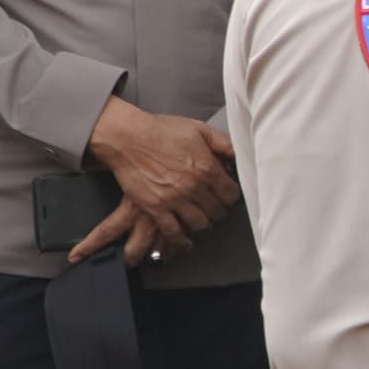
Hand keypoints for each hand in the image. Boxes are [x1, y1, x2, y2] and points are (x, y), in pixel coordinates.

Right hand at [79, 97, 239, 261]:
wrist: (128, 137)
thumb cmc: (161, 131)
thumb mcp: (198, 129)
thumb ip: (223, 142)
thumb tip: (239, 154)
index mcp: (206, 168)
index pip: (231, 194)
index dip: (231, 196)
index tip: (228, 196)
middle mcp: (193, 186)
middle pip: (218, 211)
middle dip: (219, 210)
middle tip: (214, 207)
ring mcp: (174, 199)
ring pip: (200, 224)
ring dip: (203, 224)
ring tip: (201, 219)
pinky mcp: (156, 208)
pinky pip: (173, 232)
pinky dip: (181, 239)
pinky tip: (185, 240)